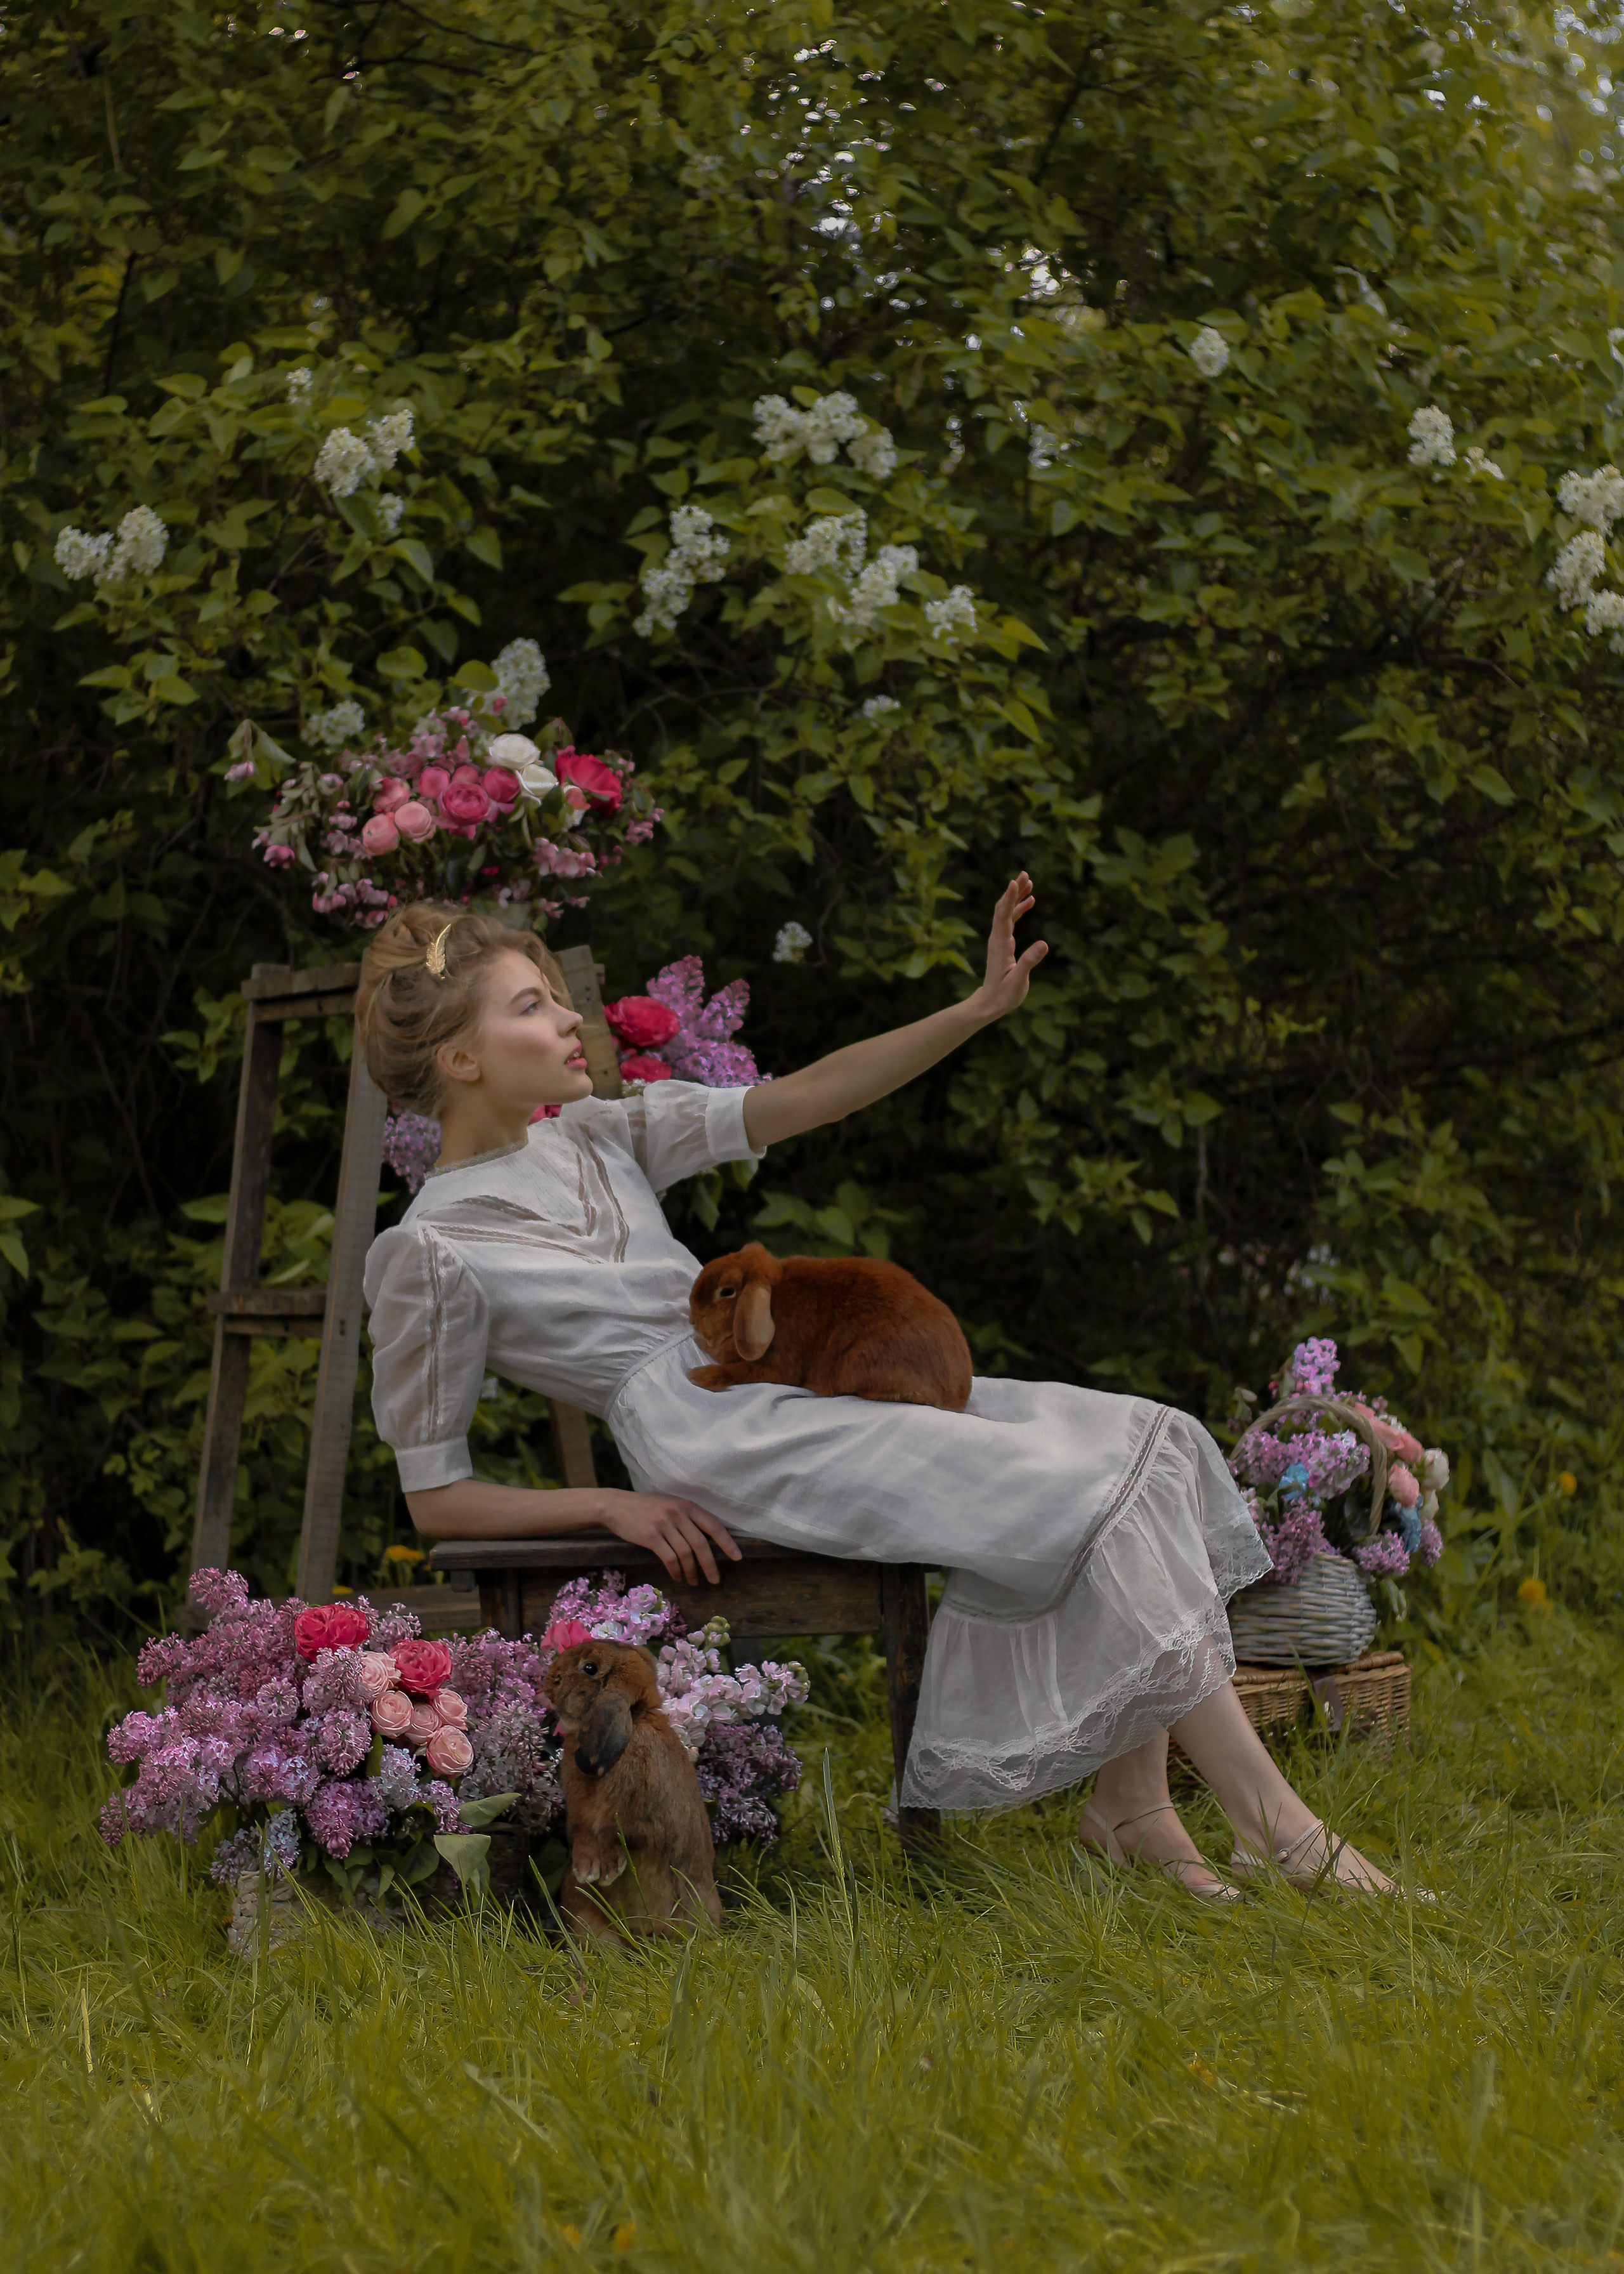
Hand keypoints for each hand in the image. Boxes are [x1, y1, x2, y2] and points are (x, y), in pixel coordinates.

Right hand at [599, 1490, 742, 1585]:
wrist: (617, 1506)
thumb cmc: (646, 1508)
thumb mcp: (671, 1505)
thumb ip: (688, 1518)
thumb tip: (708, 1539)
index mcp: (687, 1505)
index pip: (714, 1526)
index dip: (727, 1543)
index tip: (737, 1557)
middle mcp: (678, 1513)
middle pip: (701, 1544)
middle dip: (710, 1565)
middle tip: (715, 1580)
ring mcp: (664, 1524)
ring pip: (686, 1553)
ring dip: (692, 1571)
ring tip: (694, 1581)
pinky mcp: (651, 1536)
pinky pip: (669, 1558)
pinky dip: (676, 1570)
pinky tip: (677, 1576)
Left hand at [969, 873, 1047, 1019]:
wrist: (991, 1002)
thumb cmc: (1004, 995)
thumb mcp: (1019, 981)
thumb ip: (1029, 962)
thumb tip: (1044, 944)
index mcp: (1000, 945)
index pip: (1003, 916)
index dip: (1009, 898)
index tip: (1015, 881)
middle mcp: (998, 938)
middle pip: (1003, 908)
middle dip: (1013, 891)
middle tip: (1024, 873)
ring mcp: (1000, 940)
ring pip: (1007, 912)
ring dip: (1017, 896)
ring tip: (1029, 880)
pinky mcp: (1004, 943)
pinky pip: (1011, 920)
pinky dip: (1019, 909)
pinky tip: (1030, 901)